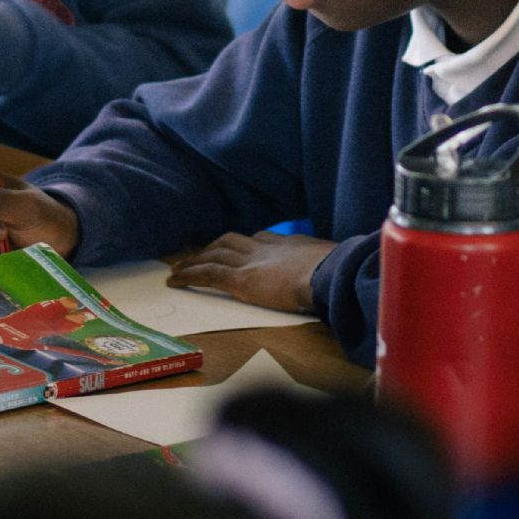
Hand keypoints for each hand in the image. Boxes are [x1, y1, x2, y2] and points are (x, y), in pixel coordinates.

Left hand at [166, 232, 332, 313]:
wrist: (329, 274)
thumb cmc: (340, 274)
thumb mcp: (336, 266)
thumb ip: (330, 270)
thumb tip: (343, 275)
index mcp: (290, 244)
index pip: (262, 238)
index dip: (247, 243)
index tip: (242, 246)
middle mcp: (266, 247)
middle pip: (232, 241)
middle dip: (214, 247)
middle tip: (200, 255)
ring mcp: (251, 261)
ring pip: (214, 254)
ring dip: (195, 260)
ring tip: (179, 269)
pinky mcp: (240, 279)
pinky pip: (208, 274)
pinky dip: (189, 275)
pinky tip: (175, 280)